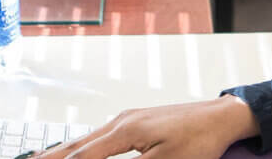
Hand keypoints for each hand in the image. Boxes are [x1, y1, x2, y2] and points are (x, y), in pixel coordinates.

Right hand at [35, 96, 257, 158]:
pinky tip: (77, 151)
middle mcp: (121, 121)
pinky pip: (100, 136)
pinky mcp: (137, 121)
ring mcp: (128, 118)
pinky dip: (82, 146)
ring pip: (86, 138)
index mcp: (124, 132)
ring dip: (63, 151)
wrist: (222, 116)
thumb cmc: (199, 141)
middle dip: (49, 158)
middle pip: (76, 145)